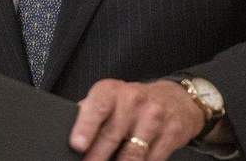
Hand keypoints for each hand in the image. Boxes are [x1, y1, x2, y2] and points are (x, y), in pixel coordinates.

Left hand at [69, 78, 204, 160]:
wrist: (177, 99)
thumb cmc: (134, 102)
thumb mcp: (110, 98)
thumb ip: (90, 113)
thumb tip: (68, 134)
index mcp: (112, 91)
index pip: (98, 107)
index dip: (86, 127)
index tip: (78, 145)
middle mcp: (134, 101)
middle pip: (112, 136)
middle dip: (96, 158)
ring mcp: (154, 118)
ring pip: (132, 154)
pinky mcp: (171, 134)